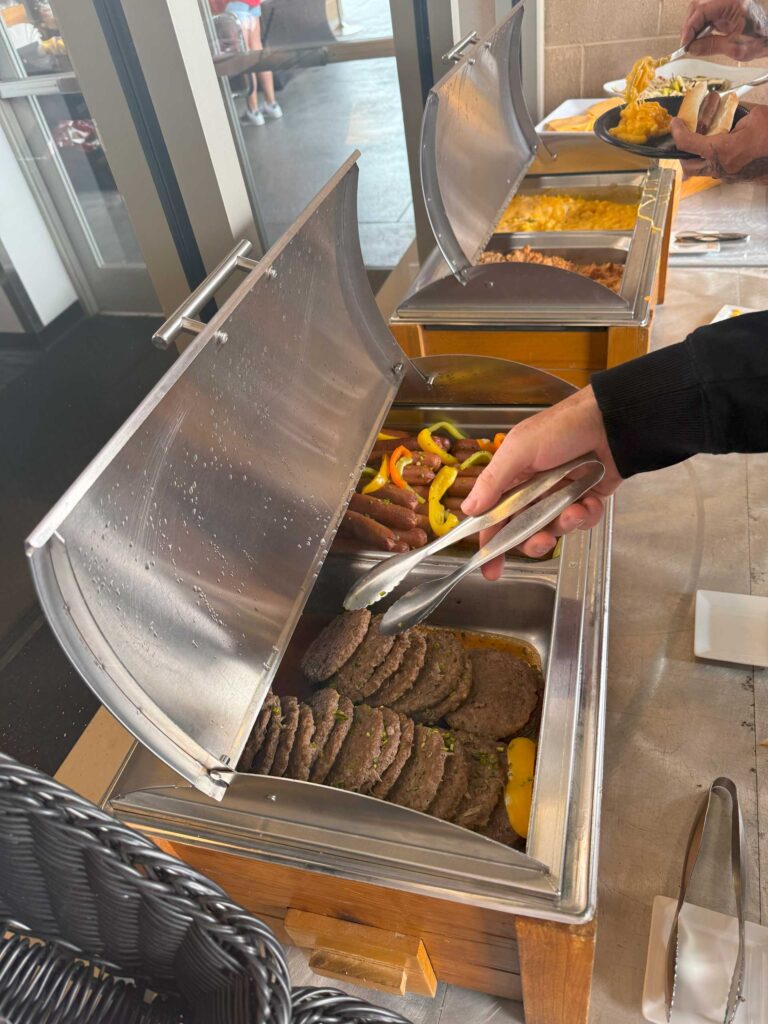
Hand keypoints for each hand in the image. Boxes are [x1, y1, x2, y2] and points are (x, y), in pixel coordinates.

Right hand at [461, 387, 621, 579]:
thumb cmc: (560, 430)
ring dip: (563, 525)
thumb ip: (493, 481)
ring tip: (573, 512)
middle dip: (533, 541)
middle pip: (524, 530)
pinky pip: (582, 520)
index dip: (490, 544)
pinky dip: (586, 515)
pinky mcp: (587, 498)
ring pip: (555, 528)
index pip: (494, 517)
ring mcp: (561, 494)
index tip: (489, 569)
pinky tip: (590, 502)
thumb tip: (467, 511)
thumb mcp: (519, 450)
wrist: (611, 421)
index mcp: (512, 477)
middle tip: (542, 542)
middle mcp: (534, 489)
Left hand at [671, 106, 767, 180]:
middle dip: (682, 152)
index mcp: (722, 151)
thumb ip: (733, 119)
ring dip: (699, 156)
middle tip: (684, 137)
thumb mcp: (754, 117)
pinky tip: (723, 146)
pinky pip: (718, 170)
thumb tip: (725, 120)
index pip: (688, 144)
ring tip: (704, 139)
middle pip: (688, 165)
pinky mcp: (736, 179)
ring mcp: (728, 176)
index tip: (675, 124)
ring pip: (703, 169)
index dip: (677, 132)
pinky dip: (715, 158)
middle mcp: (721, 168)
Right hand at [681, 0, 767, 59]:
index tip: (685, 43)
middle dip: (690, 25)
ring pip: (701, 8)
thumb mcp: (735, 48)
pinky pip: (708, 13)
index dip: (690, 27)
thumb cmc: (761, 40)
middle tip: (687, 43)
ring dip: (694, 25)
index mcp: (733, 3)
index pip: (702, 10)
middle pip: (699, 6)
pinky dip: (701, 25)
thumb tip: (692, 48)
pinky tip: (700, 36)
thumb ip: (711, 46)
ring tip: (693, 41)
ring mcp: (727, 2)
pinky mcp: (726, 8)